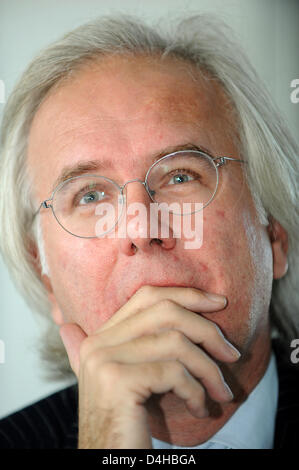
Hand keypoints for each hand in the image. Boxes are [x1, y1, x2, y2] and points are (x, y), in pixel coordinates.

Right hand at [59, 286, 239, 448]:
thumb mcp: (117, 381)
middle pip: (165, 312)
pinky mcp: (118, 381)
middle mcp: (98, 344)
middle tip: (232, 354)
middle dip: (207, 330)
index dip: (186, 295)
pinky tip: (200, 409)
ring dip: (208, 369)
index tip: (219, 304)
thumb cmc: (125, 423)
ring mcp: (105, 361)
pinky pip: (174, 372)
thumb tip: (66, 325)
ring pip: (176, 342)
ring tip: (221, 391)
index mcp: (100, 338)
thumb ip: (109, 351)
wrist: (110, 461)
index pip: (147, 296)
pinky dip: (196, 391)